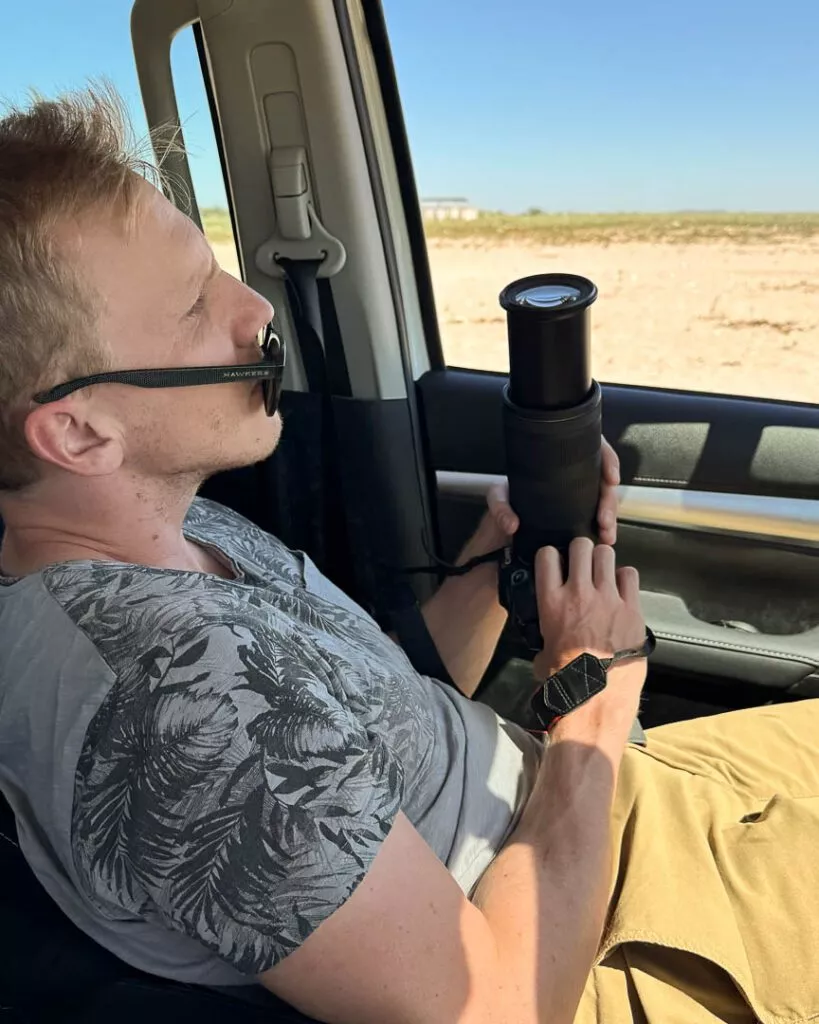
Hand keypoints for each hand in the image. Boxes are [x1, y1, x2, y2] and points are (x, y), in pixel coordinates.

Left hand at [486, 438, 620, 547]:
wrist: (504, 522)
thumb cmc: (506, 499)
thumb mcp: (499, 497)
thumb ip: (500, 506)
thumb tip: (511, 523)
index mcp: (559, 460)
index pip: (592, 450)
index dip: (607, 460)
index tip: (610, 478)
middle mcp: (574, 475)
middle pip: (603, 481)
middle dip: (609, 500)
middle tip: (604, 518)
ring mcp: (580, 494)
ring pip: (605, 501)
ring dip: (610, 517)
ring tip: (606, 533)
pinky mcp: (581, 513)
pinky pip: (599, 516)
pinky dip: (604, 528)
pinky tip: (605, 538)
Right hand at [532, 537, 646, 720]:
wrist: (598, 698)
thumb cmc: (567, 681)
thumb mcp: (543, 654)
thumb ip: (545, 637)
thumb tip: (546, 642)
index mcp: (552, 602)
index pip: (547, 555)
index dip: (552, 555)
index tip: (556, 562)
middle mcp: (579, 593)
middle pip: (580, 546)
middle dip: (580, 551)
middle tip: (582, 564)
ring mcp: (608, 598)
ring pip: (606, 553)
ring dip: (603, 560)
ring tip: (602, 573)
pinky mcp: (632, 608)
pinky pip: (630, 574)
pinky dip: (625, 577)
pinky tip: (621, 589)